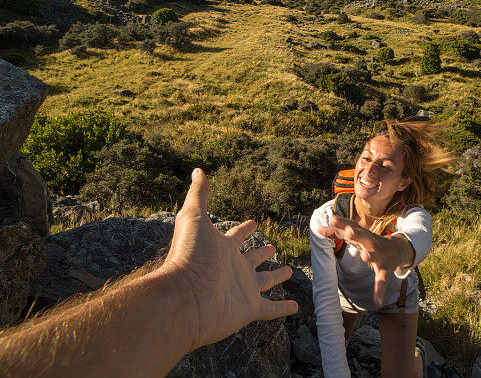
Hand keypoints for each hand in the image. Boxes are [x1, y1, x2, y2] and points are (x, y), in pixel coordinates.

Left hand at [161, 169, 297, 348]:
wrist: (185, 297)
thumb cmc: (188, 255)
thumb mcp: (193, 218)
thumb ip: (198, 195)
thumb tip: (197, 170)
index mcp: (222, 248)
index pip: (236, 235)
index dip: (245, 228)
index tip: (254, 223)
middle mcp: (233, 268)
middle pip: (252, 259)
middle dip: (262, 253)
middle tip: (272, 247)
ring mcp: (242, 289)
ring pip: (264, 282)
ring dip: (276, 277)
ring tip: (288, 272)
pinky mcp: (249, 309)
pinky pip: (270, 309)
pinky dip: (282, 308)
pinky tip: (295, 307)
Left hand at [317, 215, 414, 307]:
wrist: (396, 248)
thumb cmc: (369, 241)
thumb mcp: (355, 235)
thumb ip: (337, 232)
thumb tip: (318, 229)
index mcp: (362, 235)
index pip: (350, 226)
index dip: (342, 223)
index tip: (333, 219)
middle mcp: (371, 242)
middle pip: (363, 236)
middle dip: (356, 234)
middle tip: (349, 232)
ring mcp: (379, 255)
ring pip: (374, 254)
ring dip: (370, 255)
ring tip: (365, 257)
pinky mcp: (385, 269)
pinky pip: (382, 281)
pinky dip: (379, 291)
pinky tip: (377, 302)